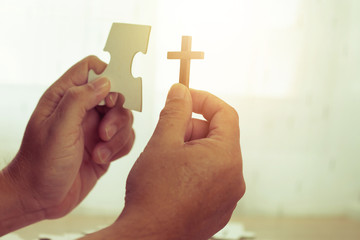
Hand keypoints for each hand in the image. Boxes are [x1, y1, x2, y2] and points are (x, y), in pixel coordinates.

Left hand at [0, 56, 133, 233]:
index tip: (111, 97)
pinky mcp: (105, 146)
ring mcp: (95, 128)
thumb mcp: (58, 128)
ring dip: (117, 137)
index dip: (107, 75)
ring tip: (99, 152)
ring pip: (124, 118)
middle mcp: (82, 110)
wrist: (40, 199)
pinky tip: (102, 159)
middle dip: (116, 115)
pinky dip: (120, 148)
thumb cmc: (40, 163)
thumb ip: (80, 99)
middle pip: (115, 95)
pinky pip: (126, 138)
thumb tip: (105, 81)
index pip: (91, 69)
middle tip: (104, 133)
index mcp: (65, 97)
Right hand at [84, 84, 244, 239]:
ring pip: (213, 157)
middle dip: (193, 127)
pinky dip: (196, 169)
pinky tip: (173, 177)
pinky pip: (212, 177)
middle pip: (218, 136)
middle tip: (168, 131)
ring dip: (192, 149)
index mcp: (225, 157)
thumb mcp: (163, 142)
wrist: (148, 236)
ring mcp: (228, 196)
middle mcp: (234, 177)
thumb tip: (181, 92)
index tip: (186, 97)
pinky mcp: (218, 208)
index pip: (225, 113)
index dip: (204, 100)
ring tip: (167, 157)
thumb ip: (175, 111)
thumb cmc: (154, 194)